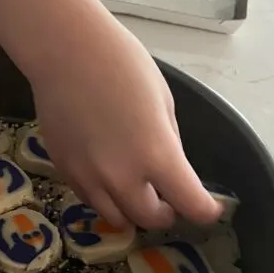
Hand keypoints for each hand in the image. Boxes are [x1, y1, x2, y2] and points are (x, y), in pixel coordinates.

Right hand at [33, 18, 220, 229]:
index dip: (205, 210)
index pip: (191, 204)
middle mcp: (122, 177)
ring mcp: (89, 177)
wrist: (66, 52)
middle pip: (150, 220)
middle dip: (166, 213)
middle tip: (168, 199)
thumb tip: (168, 168)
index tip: (209, 207)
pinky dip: (105, 197)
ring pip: (117, 218)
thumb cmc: (123, 64)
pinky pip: (90, 199)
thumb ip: (169, 141)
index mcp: (157, 155)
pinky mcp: (64, 170)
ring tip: (136, 191)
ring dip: (133, 210)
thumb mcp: (163, 101)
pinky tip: (108, 176)